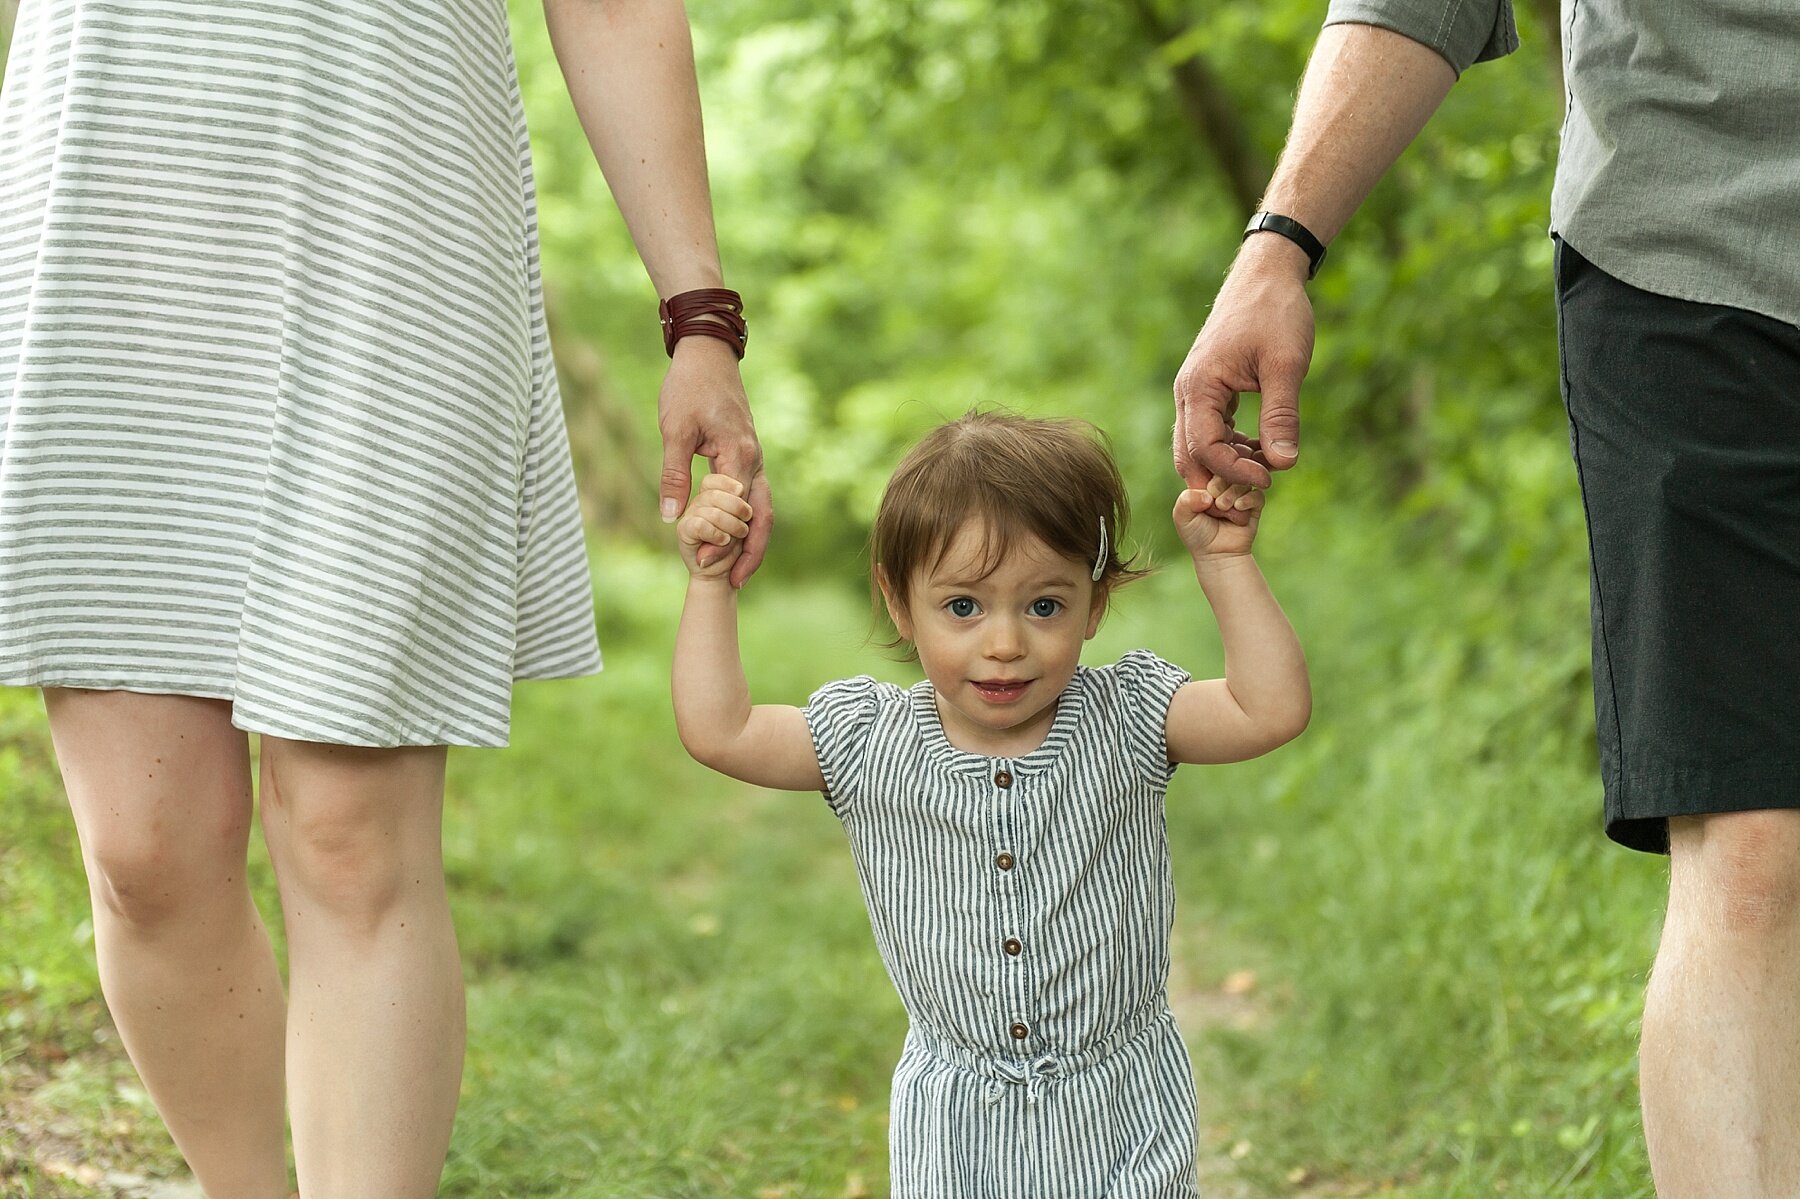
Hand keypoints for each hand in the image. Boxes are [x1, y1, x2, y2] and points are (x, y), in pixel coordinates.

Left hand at [659, 337, 771, 586]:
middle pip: (763, 517)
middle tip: (735, 583)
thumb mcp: (674, 430)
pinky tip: (734, 539)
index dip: (721, 539)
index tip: (701, 562)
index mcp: (740, 455)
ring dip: (753, 541)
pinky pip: (755, 497)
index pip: (736, 509)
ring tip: (738, 572)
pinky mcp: (748, 457)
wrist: (708, 356)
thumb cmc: (689, 387)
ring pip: (763, 509)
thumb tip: (669, 518)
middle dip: (751, 552)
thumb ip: (674, 474)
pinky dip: (748, 522)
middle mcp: (755, 461)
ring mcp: (755, 460)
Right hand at [1172, 236, 1313, 516]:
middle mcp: (1188, 391)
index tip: (1268, 480)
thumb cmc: (1275, 313)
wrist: (1267, 274)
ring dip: (1225, 463)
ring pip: (1197, 444)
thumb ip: (1282, 416)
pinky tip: (1261, 449)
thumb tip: (1284, 464)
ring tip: (1264, 471)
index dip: (1233, 471)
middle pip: (1188, 453)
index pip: (1203, 448)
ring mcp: (1195, 390)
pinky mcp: (1208, 388)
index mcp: (1199, 386)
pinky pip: (1209, 428)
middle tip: (1255, 493)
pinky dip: (1230, 445)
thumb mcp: (1286, 366)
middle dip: (1218, 478)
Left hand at [1174, 473, 1263, 559]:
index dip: (1208, 475)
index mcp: (1206, 482)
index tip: (1204, 492)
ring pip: (1242, 480)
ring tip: (1223, 508)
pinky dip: (1248, 499)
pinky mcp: (1255, 504)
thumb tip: (1209, 494)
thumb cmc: (1197, 534)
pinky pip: (1257, 494)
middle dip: (1220, 484)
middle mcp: (1224, 484)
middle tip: (1215, 503)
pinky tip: (1239, 507)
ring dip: (1233, 493)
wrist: (1216, 554)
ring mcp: (1240, 493)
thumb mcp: (1182, 517)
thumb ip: (1186, 500)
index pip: (1210, 465)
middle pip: (1228, 470)